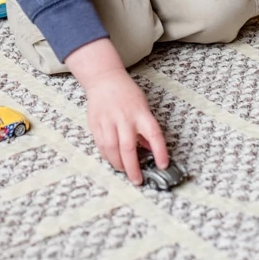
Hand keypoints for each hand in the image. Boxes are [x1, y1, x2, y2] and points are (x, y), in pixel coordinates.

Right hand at [85, 68, 168, 184]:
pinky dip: (107, 156)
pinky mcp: (95, 123)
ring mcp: (108, 120)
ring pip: (111, 149)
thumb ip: (146, 129)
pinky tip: (112, 159)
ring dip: (118, 164)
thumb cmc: (126, 93)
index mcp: (140, 112)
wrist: (104, 79)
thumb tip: (149, 150)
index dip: (160, 151)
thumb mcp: (143, 107)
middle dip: (133, 168)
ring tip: (124, 171)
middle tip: (137, 180)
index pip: (153, 134)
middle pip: (128, 147)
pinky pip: (100, 145)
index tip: (163, 164)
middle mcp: (124, 117)